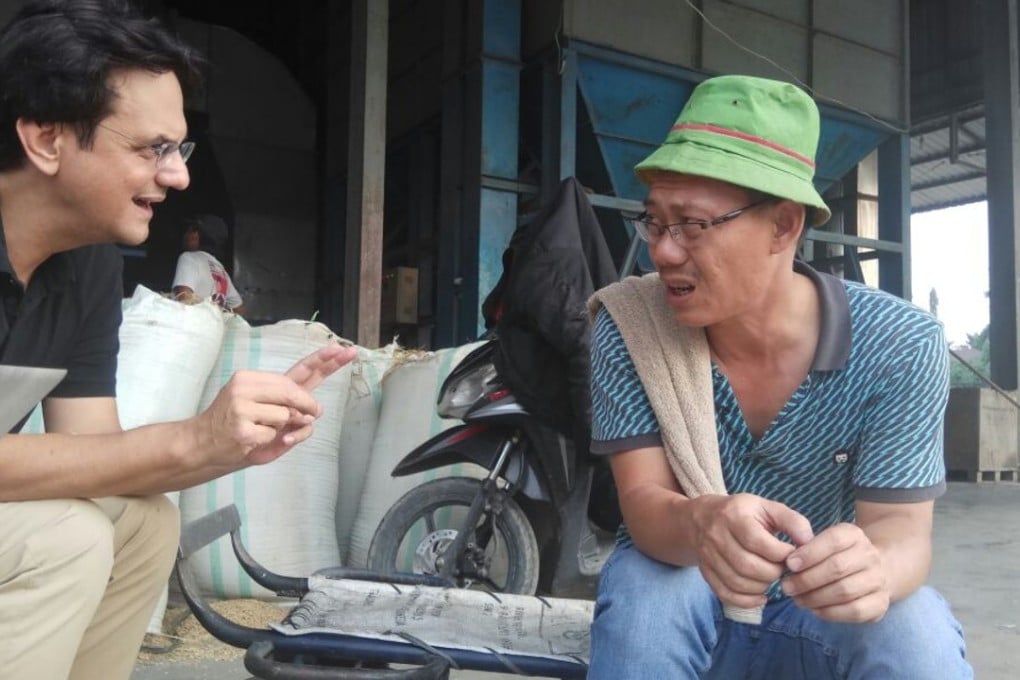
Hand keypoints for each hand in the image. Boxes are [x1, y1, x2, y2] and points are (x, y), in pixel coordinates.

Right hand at [199, 344, 357, 466]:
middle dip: (307, 406)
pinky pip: (275, 435)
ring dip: (283, 429)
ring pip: (287, 416)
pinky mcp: (242, 428)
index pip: (296, 369)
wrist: (201, 445)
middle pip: (295, 392)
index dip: (323, 360)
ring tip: (261, 431)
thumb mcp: (266, 413)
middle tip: (311, 413)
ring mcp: (242, 407)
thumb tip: (316, 411)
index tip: (344, 350)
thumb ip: (292, 409)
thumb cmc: (238, 428)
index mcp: (256, 380)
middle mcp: (247, 387)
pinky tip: (251, 441)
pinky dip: (271, 443)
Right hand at [695, 493, 813, 608]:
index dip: (780, 553)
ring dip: (761, 588)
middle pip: (747, 565)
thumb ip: (792, 521)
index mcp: (734, 516)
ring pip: (737, 582)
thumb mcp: (767, 507)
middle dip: (772, 573)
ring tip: (771, 579)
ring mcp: (708, 556)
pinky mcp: (705, 572)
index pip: (757, 542)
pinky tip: (761, 596)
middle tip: (781, 569)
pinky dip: (746, 601)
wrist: (702, 518)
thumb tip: (809, 542)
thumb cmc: (743, 513)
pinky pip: (725, 594)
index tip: (790, 554)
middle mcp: (717, 535)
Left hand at [780, 522, 890, 621]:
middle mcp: (870, 556)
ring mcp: (878, 580)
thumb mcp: (824, 542)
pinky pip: (855, 611)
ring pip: (845, 591)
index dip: (809, 553)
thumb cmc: (837, 556)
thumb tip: (790, 562)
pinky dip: (831, 612)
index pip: (834, 540)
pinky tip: (815, 610)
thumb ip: (806, 547)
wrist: (874, 570)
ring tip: (797, 599)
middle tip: (787, 587)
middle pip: (837, 567)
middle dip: (807, 579)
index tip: (789, 564)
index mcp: (854, 535)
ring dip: (815, 598)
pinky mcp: (881, 604)